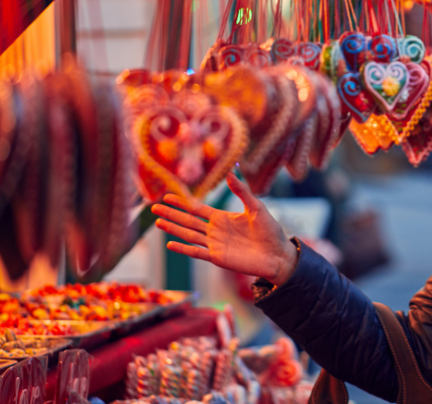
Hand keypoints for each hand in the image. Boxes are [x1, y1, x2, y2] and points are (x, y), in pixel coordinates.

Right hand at [152, 173, 298, 285]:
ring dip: (173, 229)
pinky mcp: (218, 258)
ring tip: (158, 222)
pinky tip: (170, 244)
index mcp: (223, 218)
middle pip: (188, 221)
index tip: (167, 195)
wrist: (278, 255)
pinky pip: (197, 253)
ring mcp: (215, 245)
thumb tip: (230, 173)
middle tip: (153, 207)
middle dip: (172, 213)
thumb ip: (242, 192)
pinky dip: (183, 249)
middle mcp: (215, 231)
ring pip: (189, 235)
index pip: (197, 209)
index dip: (182, 202)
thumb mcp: (256, 207)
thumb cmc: (270, 231)